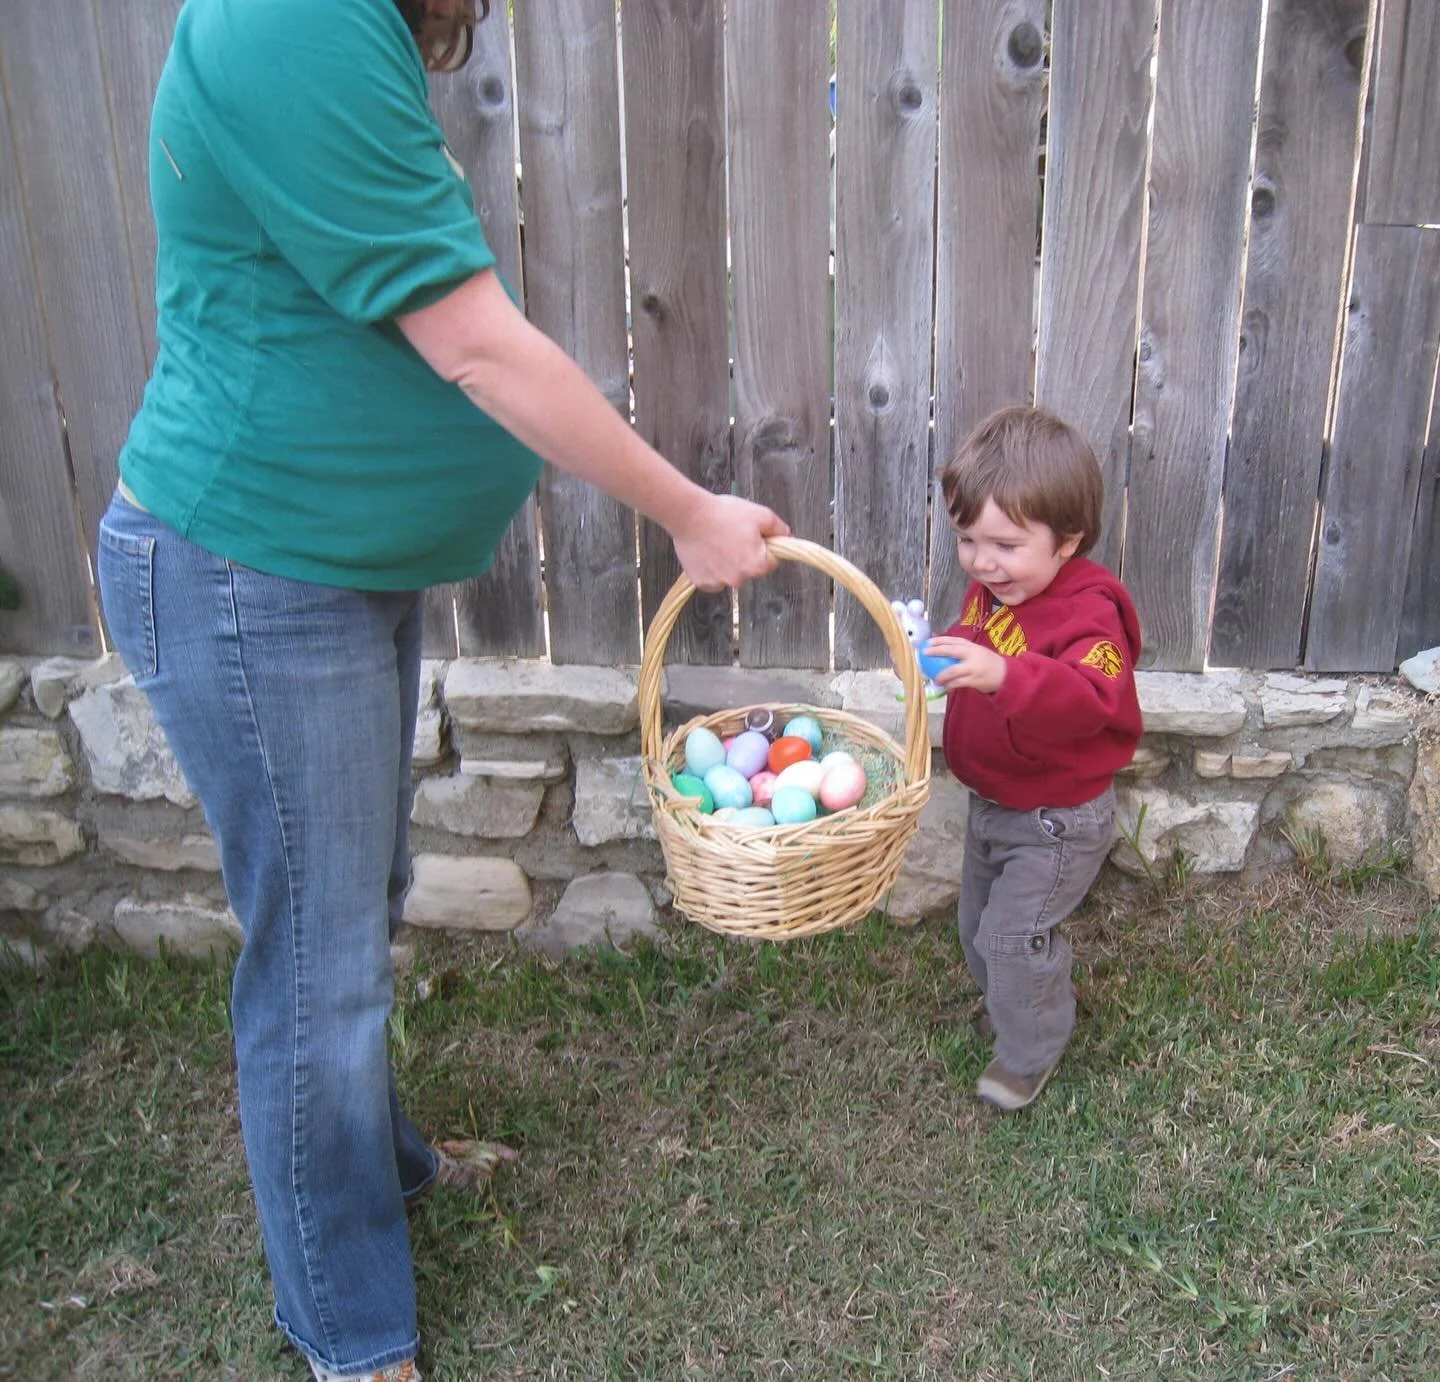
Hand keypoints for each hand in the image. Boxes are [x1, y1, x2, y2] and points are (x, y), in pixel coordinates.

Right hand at [670, 493, 790, 591]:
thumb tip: (786, 536)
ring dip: (728, 563)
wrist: (689, 515)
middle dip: (746, 556)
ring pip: (731, 575)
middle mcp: (739, 579)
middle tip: (734, 535)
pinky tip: (708, 551)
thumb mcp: (760, 514)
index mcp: (757, 565)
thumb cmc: (724, 514)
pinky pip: (713, 579)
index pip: (771, 563)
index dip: (765, 548)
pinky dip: (712, 568)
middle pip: (750, 570)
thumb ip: (778, 528)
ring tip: (718, 541)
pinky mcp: (702, 582)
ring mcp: (719, 583)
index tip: (755, 537)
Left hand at [926, 635, 1006, 693]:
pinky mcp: (975, 680)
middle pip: (952, 651)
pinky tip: (945, 687)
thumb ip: (962, 650)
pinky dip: (951, 685)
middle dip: (937, 651)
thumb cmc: (987, 663)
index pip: (953, 640)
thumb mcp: (977, 652)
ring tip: (935, 680)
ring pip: (953, 671)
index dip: (940, 640)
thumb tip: (942, 647)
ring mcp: (973, 667)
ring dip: (941, 675)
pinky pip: (958, 683)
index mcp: (972, 646)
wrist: (1005, 674)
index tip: (928, 642)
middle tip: (925, 654)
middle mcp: (972, 654)